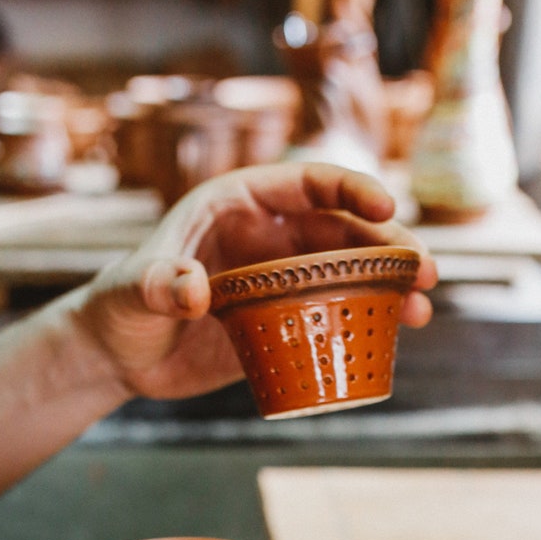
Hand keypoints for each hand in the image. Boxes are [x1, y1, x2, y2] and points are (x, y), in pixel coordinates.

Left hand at [77, 161, 436, 400]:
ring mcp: (276, 280)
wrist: (114, 356)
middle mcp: (265, 236)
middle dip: (388, 246)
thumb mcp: (132, 291)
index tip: (386, 208)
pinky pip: (332, 313)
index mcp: (236, 204)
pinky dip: (366, 319)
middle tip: (426, 271)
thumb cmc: (117, 307)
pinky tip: (398, 333)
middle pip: (341, 230)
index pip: (305, 184)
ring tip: (424, 308)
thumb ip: (160, 286)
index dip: (350, 190)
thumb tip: (195, 292)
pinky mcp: (278, 322)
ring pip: (347, 271)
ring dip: (390, 284)